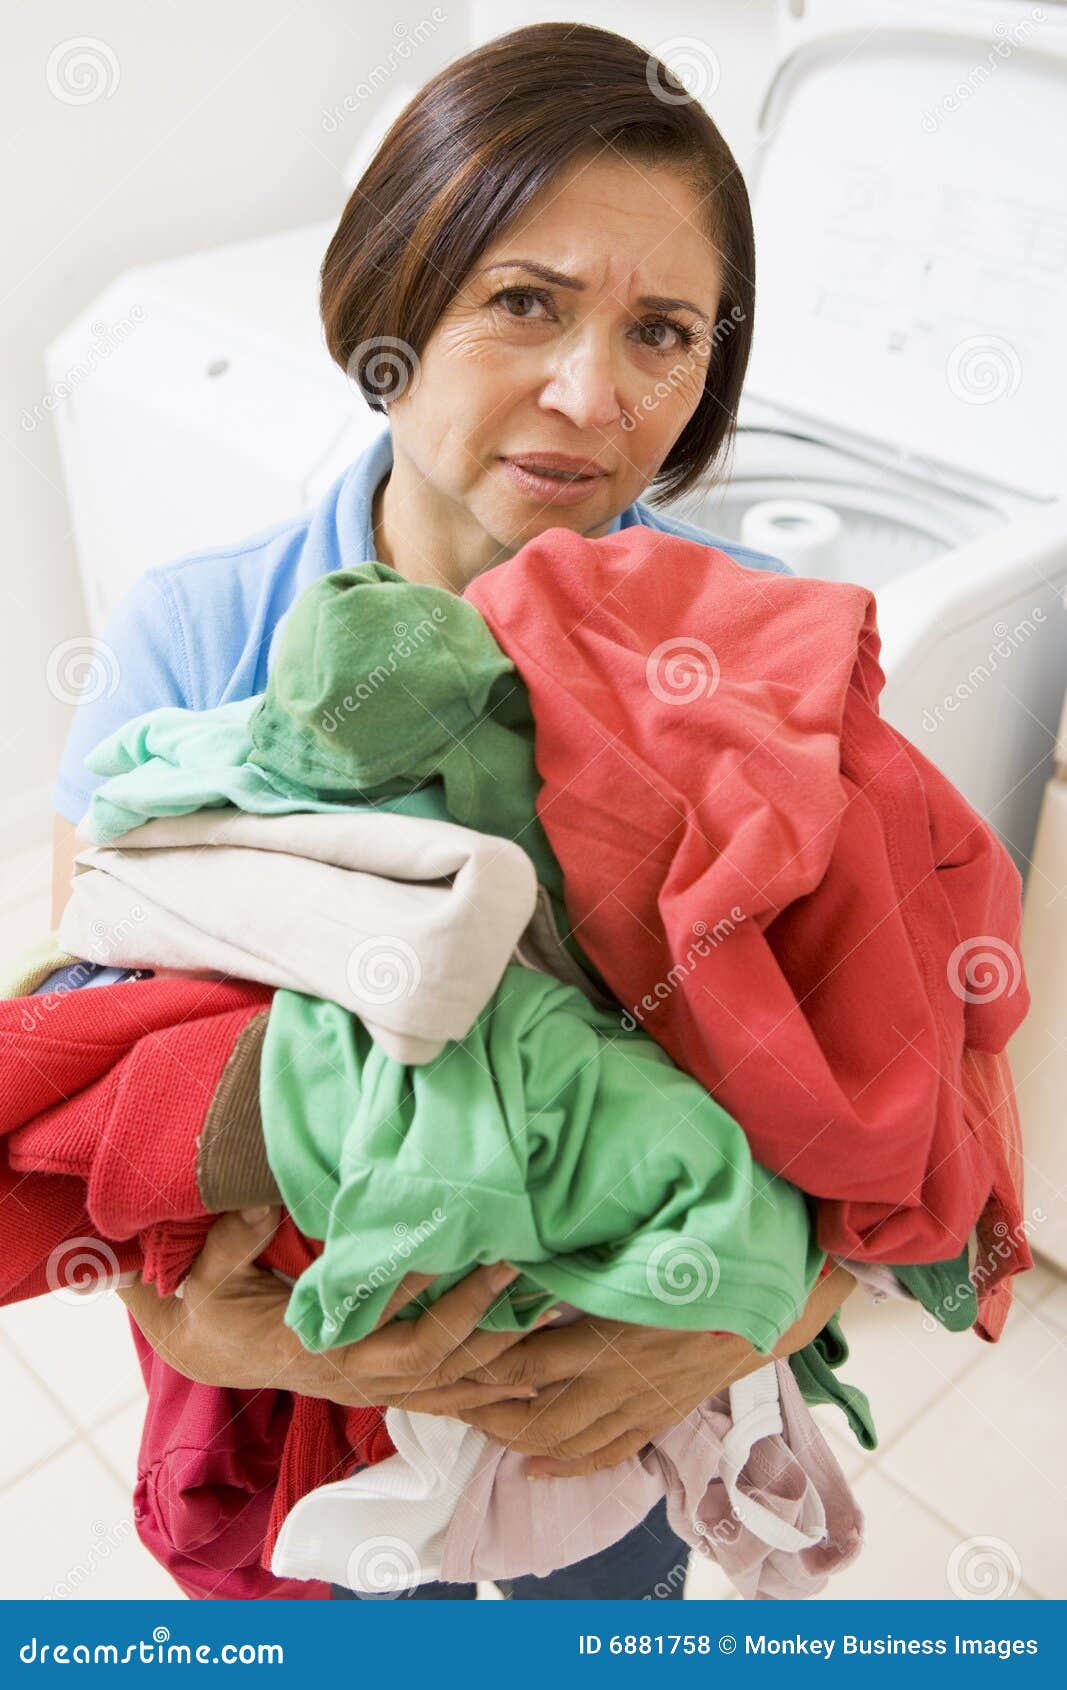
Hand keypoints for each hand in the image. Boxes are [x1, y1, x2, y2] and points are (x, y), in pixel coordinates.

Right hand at [115, 1206, 547, 1414]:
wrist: (208, 1348)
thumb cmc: (211, 1299)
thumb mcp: (207, 1270)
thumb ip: (236, 1238)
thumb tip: (261, 1200)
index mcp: (316, 1346)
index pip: (381, 1325)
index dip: (420, 1291)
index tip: (455, 1245)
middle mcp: (353, 1376)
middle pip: (431, 1357)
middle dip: (477, 1315)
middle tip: (515, 1264)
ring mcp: (372, 1388)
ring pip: (448, 1384)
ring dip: (498, 1352)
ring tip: (544, 1311)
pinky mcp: (385, 1388)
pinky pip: (446, 1399)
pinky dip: (488, 1392)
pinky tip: (530, 1382)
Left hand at [452, 1262, 855, 1476]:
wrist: (763, 1294)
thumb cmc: (694, 1255)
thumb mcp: (632, 1247)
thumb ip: (576, 1256)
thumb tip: (514, 1247)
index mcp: (611, 1334)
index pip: (527, 1365)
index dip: (483, 1368)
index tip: (446, 1359)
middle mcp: (621, 1380)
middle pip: (536, 1415)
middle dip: (486, 1413)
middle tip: (447, 1399)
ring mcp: (641, 1405)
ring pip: (568, 1441)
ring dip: (518, 1439)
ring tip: (480, 1427)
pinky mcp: (659, 1416)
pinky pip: (610, 1454)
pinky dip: (570, 1466)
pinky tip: (537, 1469)